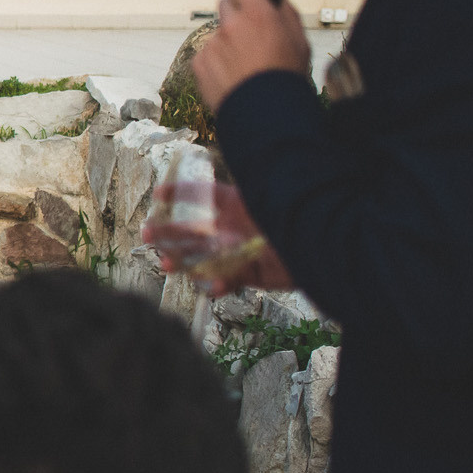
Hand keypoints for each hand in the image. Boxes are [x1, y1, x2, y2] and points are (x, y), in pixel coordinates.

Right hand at [145, 181, 295, 295]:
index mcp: (240, 205)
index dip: (183, 192)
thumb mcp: (259, 201)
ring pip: (207, 258)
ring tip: (166, 265)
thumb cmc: (293, 216)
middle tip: (146, 234)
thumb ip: (231, 198)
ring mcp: (244, 251)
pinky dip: (221, 285)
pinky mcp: (256, 274)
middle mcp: (238, 228)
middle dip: (170, 233)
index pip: (206, 195)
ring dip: (186, 261)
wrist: (327, 248)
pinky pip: (232, 280)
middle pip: (197, 231)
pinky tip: (213, 286)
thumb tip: (201, 186)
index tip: (159, 193)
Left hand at [195, 0, 312, 114]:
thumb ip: (283, 12)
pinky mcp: (199, 62)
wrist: (264, 114)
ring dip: (228, 42)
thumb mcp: (299, 40)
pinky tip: (233, 76)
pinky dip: (217, 62)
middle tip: (251, 35)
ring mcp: (212, 44)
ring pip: (218, 33)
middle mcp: (231, 25)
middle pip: (226, 4)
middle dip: (237, 14)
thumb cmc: (285, 77)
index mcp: (258, 14)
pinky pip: (207, 54)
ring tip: (246, 65)